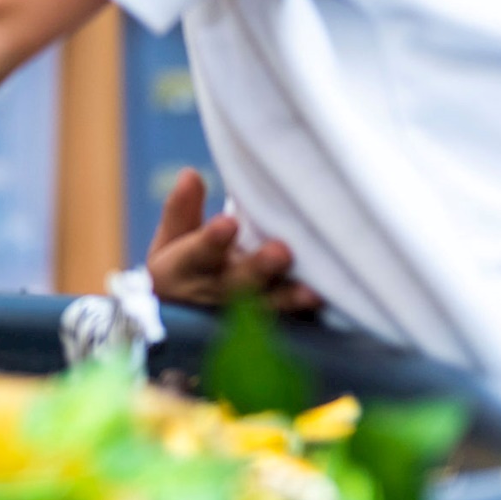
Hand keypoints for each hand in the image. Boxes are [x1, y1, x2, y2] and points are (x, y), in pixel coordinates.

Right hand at [145, 169, 319, 314]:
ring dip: (290, 298)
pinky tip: (327, 300)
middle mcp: (213, 293)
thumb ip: (183, 209)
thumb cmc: (183, 266)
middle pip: (237, 284)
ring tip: (313, 291)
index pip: (197, 253)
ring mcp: (240, 313)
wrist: (185, 315)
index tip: (227, 223)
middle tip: (281, 252)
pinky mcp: (265, 325)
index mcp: (185, 269)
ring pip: (267, 306)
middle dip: (259, 269)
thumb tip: (191, 174)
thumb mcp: (172, 237)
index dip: (212, 241)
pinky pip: (288, 320)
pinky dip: (307, 313)